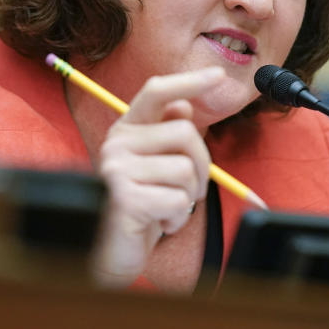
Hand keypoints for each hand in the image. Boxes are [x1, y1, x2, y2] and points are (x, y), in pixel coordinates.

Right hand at [91, 67, 223, 287]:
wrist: (110, 252)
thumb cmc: (140, 205)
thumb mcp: (155, 165)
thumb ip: (167, 135)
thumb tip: (184, 105)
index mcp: (126, 129)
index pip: (156, 91)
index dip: (189, 81)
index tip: (219, 76)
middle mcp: (116, 142)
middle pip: (184, 132)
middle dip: (201, 165)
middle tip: (188, 189)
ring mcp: (117, 169)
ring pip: (185, 170)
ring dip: (188, 198)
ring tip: (166, 209)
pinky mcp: (124, 199)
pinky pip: (177, 201)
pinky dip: (177, 218)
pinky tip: (158, 223)